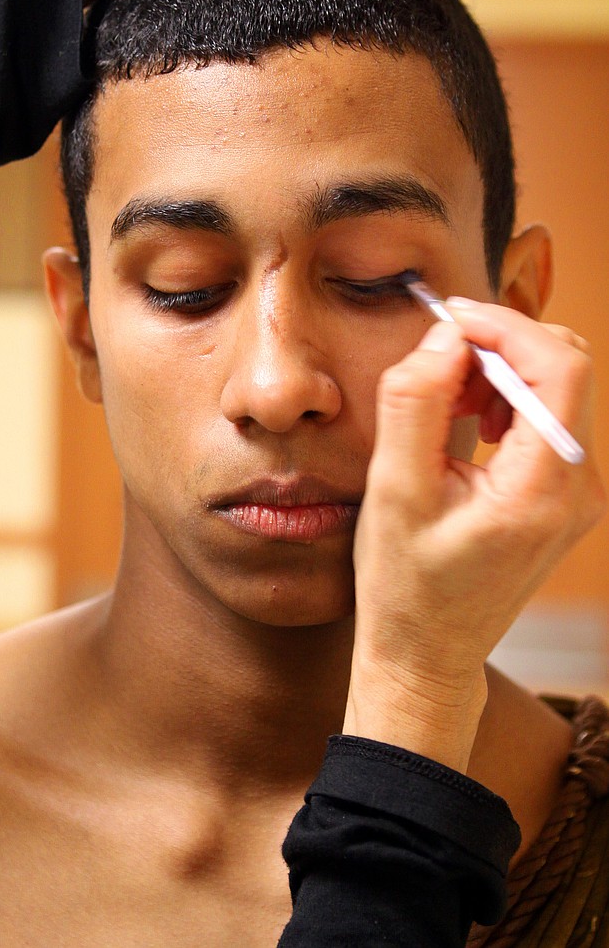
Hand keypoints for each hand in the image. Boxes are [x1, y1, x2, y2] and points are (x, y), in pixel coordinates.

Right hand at [344, 303, 605, 770]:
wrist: (427, 653)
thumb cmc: (405, 585)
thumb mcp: (394, 491)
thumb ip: (417, 403)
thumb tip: (445, 336)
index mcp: (544, 488)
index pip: (557, 366)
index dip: (504, 326)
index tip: (448, 319)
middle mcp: (580, 486)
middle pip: (563, 367)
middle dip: (499, 344)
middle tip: (438, 361)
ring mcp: (578, 491)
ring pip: (555, 385)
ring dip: (498, 370)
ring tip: (445, 398)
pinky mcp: (564, 492)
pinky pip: (547, 415)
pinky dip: (504, 397)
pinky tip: (466, 420)